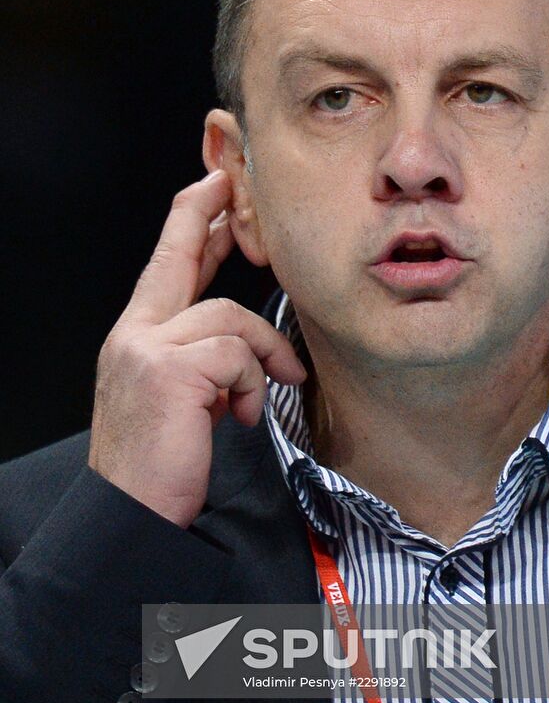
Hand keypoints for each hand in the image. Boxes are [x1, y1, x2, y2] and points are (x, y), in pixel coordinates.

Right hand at [87, 169, 305, 527]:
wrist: (134, 515)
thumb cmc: (161, 464)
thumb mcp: (182, 400)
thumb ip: (202, 361)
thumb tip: (241, 344)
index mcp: (136, 339)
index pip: (165, 267)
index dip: (189, 224)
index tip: (211, 191)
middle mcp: (133, 334)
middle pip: (177, 256)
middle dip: (204, 215)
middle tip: (227, 186)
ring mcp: (146, 348)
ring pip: (229, 317)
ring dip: (261, 355)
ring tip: (260, 393)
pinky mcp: (168, 371)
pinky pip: (236, 354)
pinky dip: (252, 385)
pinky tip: (240, 415)